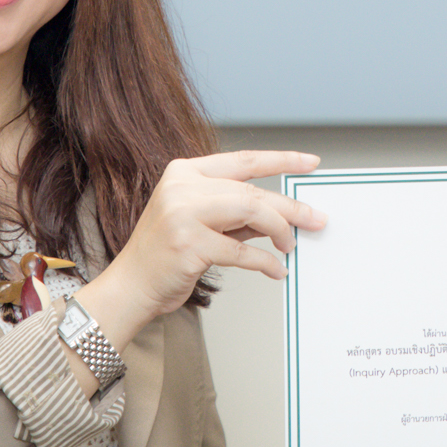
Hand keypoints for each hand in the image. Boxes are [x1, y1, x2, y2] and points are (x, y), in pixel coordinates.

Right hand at [86, 150, 324, 338]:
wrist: (130, 286)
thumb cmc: (167, 254)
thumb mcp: (201, 220)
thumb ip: (237, 212)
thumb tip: (286, 211)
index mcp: (184, 172)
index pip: (243, 160)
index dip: (282, 160)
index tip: (310, 164)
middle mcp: (182, 187)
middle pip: (251, 190)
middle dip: (290, 207)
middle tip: (315, 219)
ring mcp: (183, 214)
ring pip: (250, 211)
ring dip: (280, 230)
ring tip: (290, 245)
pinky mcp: (188, 245)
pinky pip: (242, 251)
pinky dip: (265, 262)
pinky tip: (275, 269)